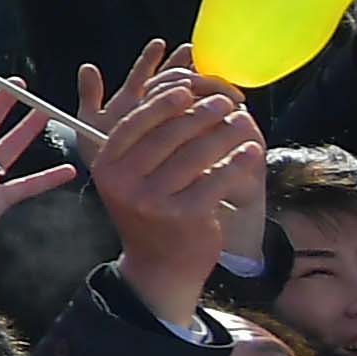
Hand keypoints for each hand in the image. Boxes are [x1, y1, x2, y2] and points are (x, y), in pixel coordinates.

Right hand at [81, 48, 260, 332]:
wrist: (160, 265)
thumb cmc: (148, 212)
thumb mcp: (128, 178)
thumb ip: (138, 142)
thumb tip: (169, 95)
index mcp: (106, 166)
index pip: (134, 124)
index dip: (162, 103)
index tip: (189, 89)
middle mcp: (124, 182)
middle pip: (168, 135)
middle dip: (200, 114)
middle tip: (224, 103)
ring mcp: (152, 200)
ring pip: (195, 155)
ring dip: (224, 134)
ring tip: (242, 122)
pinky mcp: (184, 216)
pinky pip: (216, 180)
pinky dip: (236, 163)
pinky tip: (250, 152)